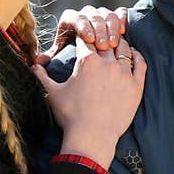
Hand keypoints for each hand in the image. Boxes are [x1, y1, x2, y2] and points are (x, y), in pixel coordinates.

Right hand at [32, 36, 145, 168]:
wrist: (92, 137)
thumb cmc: (70, 115)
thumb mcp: (52, 93)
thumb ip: (41, 76)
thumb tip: (32, 65)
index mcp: (87, 61)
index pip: (85, 40)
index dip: (83, 37)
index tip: (83, 37)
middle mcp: (107, 63)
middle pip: (106, 42)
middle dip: (101, 38)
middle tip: (100, 38)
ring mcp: (124, 74)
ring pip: (124, 50)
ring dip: (119, 44)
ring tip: (116, 43)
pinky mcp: (136, 86)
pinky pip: (140, 64)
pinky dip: (137, 56)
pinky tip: (134, 53)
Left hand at [34, 5, 127, 65]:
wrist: (89, 61)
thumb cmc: (73, 60)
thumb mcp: (61, 58)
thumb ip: (52, 58)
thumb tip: (39, 62)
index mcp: (70, 20)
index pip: (76, 18)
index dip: (83, 27)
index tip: (89, 40)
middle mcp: (85, 15)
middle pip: (93, 15)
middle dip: (98, 30)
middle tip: (102, 46)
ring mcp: (100, 15)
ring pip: (107, 14)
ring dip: (111, 28)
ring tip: (113, 45)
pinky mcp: (114, 19)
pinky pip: (120, 13)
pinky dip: (122, 20)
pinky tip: (123, 32)